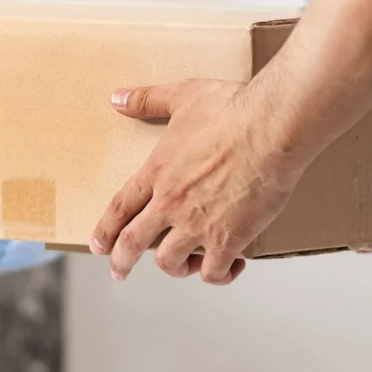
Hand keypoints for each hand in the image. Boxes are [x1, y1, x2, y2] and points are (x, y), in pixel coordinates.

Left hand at [88, 79, 307, 283]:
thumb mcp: (182, 96)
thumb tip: (117, 97)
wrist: (272, 128)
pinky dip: (218, 275)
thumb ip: (148, 100)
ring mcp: (197, 224)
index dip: (105, 230)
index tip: (98, 244)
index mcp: (157, 172)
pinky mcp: (228, 238)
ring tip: (187, 265)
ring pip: (170, 263)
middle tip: (119, 272)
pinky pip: (213, 271)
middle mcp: (170, 203)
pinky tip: (231, 266)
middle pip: (133, 243)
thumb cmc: (233, 110)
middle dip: (121, 262)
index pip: (119, 208)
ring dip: (176, 269)